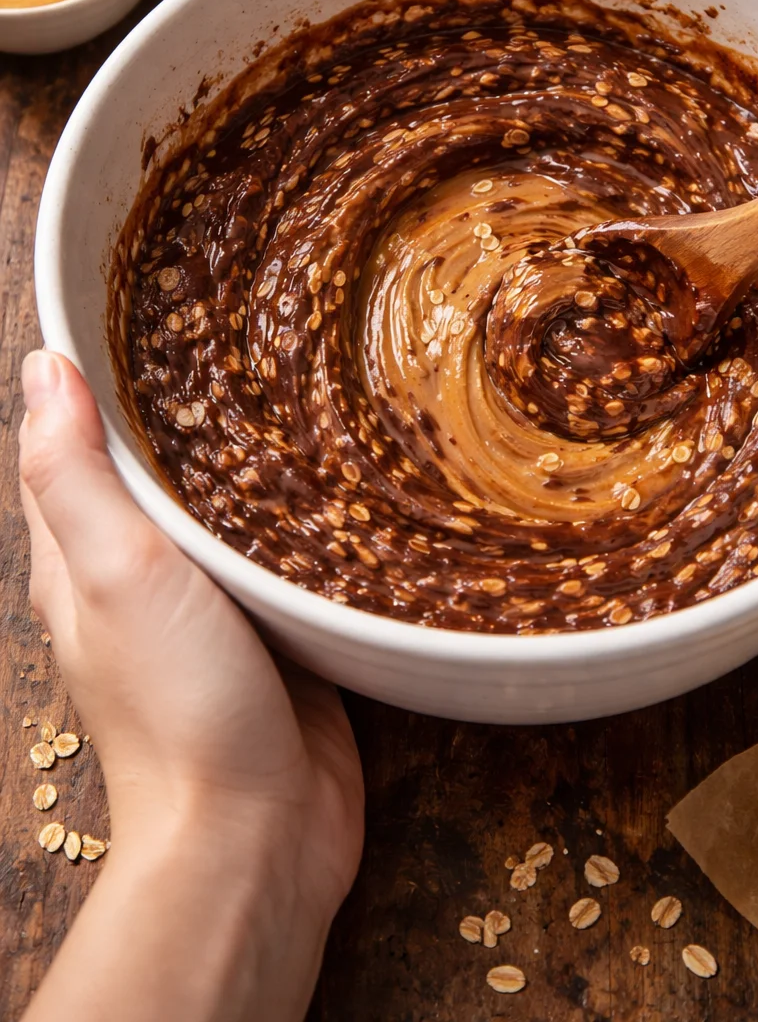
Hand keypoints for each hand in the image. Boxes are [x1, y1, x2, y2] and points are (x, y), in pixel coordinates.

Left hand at [19, 350, 363, 1021]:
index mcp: (85, 557)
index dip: (93, 377)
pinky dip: (302, 507)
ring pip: (228, 504)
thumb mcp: (116, 573)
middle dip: (188, 401)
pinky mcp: (279, 626)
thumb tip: (43, 367)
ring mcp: (214, 603)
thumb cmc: (178, 706)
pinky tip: (338, 467)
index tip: (143, 301)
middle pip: (158, 468)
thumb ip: (76, 475)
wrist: (258, 832)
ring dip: (253, 451)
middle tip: (245, 321)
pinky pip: (285, 548)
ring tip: (302, 372)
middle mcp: (143, 574)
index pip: (74, 445)